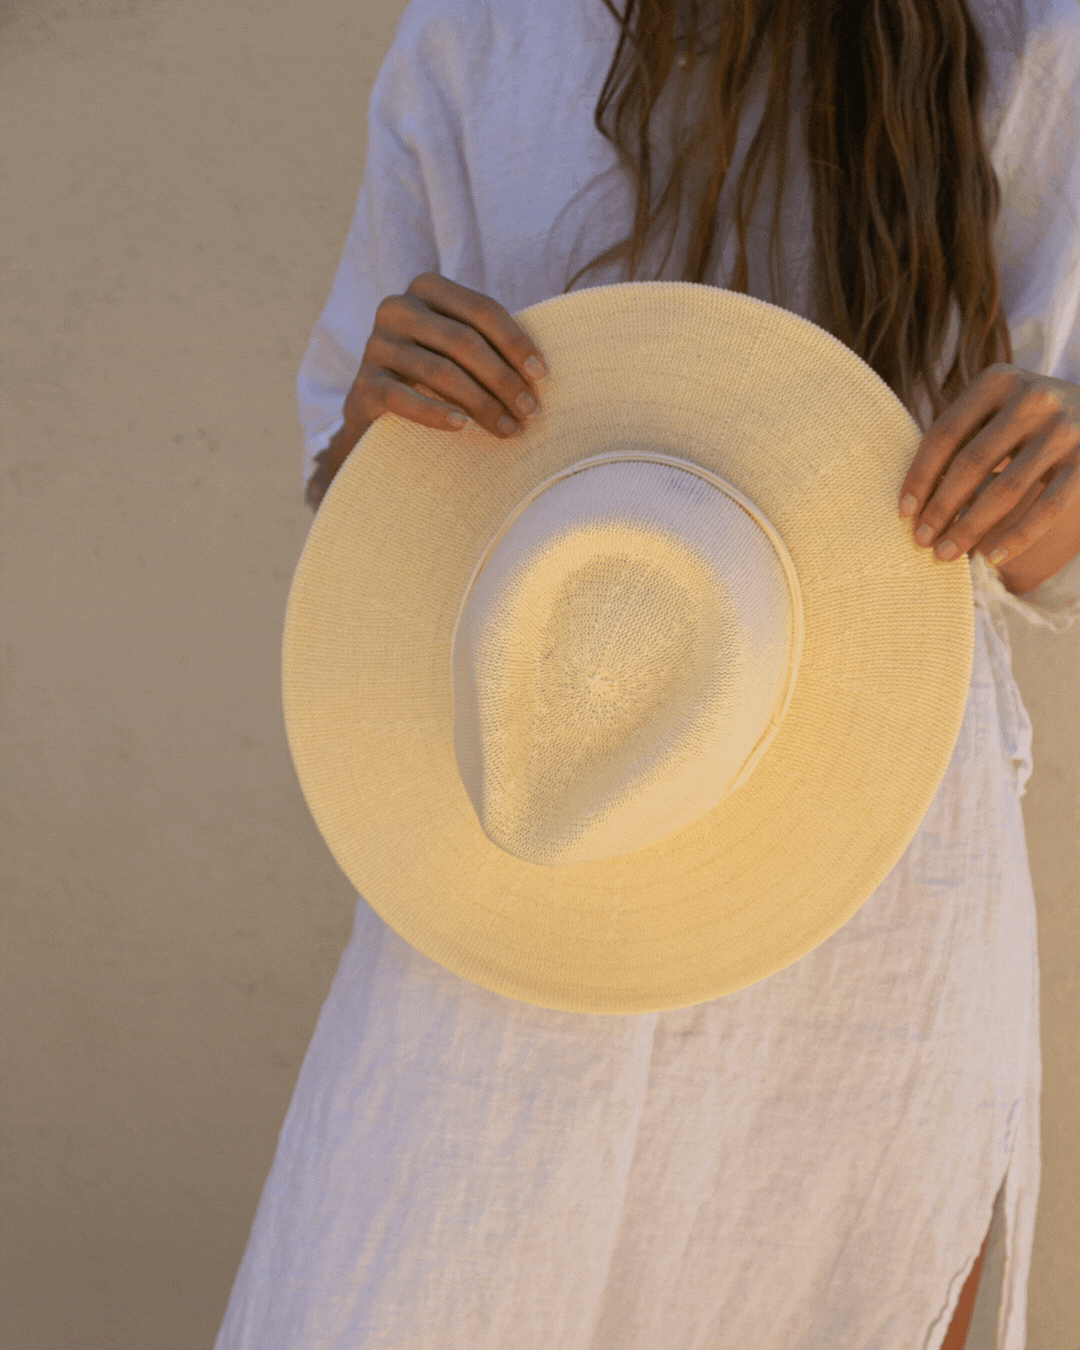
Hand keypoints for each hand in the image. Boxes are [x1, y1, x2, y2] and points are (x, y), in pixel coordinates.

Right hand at [311, 273, 548, 505]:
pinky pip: (405, 399)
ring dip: (482, 404)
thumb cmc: (435, 371)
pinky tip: (463, 426)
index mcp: (427, 287)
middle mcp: (397, 308)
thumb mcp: (460, 346)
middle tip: (530, 411)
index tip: (542, 376)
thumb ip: (490, 342)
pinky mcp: (364, 384)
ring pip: (440, 372)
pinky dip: (437, 414)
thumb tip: (540, 372)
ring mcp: (376, 344)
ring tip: (509, 428)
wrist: (378, 405)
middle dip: (503, 379)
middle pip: (463, 342)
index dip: (516, 343)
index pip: (481, 310)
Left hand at [898, 364, 1079, 590]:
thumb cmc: (1032, 419)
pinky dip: (1017, 537)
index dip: (920, 476)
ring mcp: (1064, 428)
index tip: (904, 512)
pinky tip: (991, 558)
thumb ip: (963, 437)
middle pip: (971, 463)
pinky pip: (1047, 507)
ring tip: (946, 553)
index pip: (944, 434)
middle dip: (941, 508)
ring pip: (1006, 489)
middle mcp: (1033, 398)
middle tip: (921, 541)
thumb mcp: (1000, 408)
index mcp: (998, 381)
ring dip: (970, 527)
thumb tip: (916, 502)